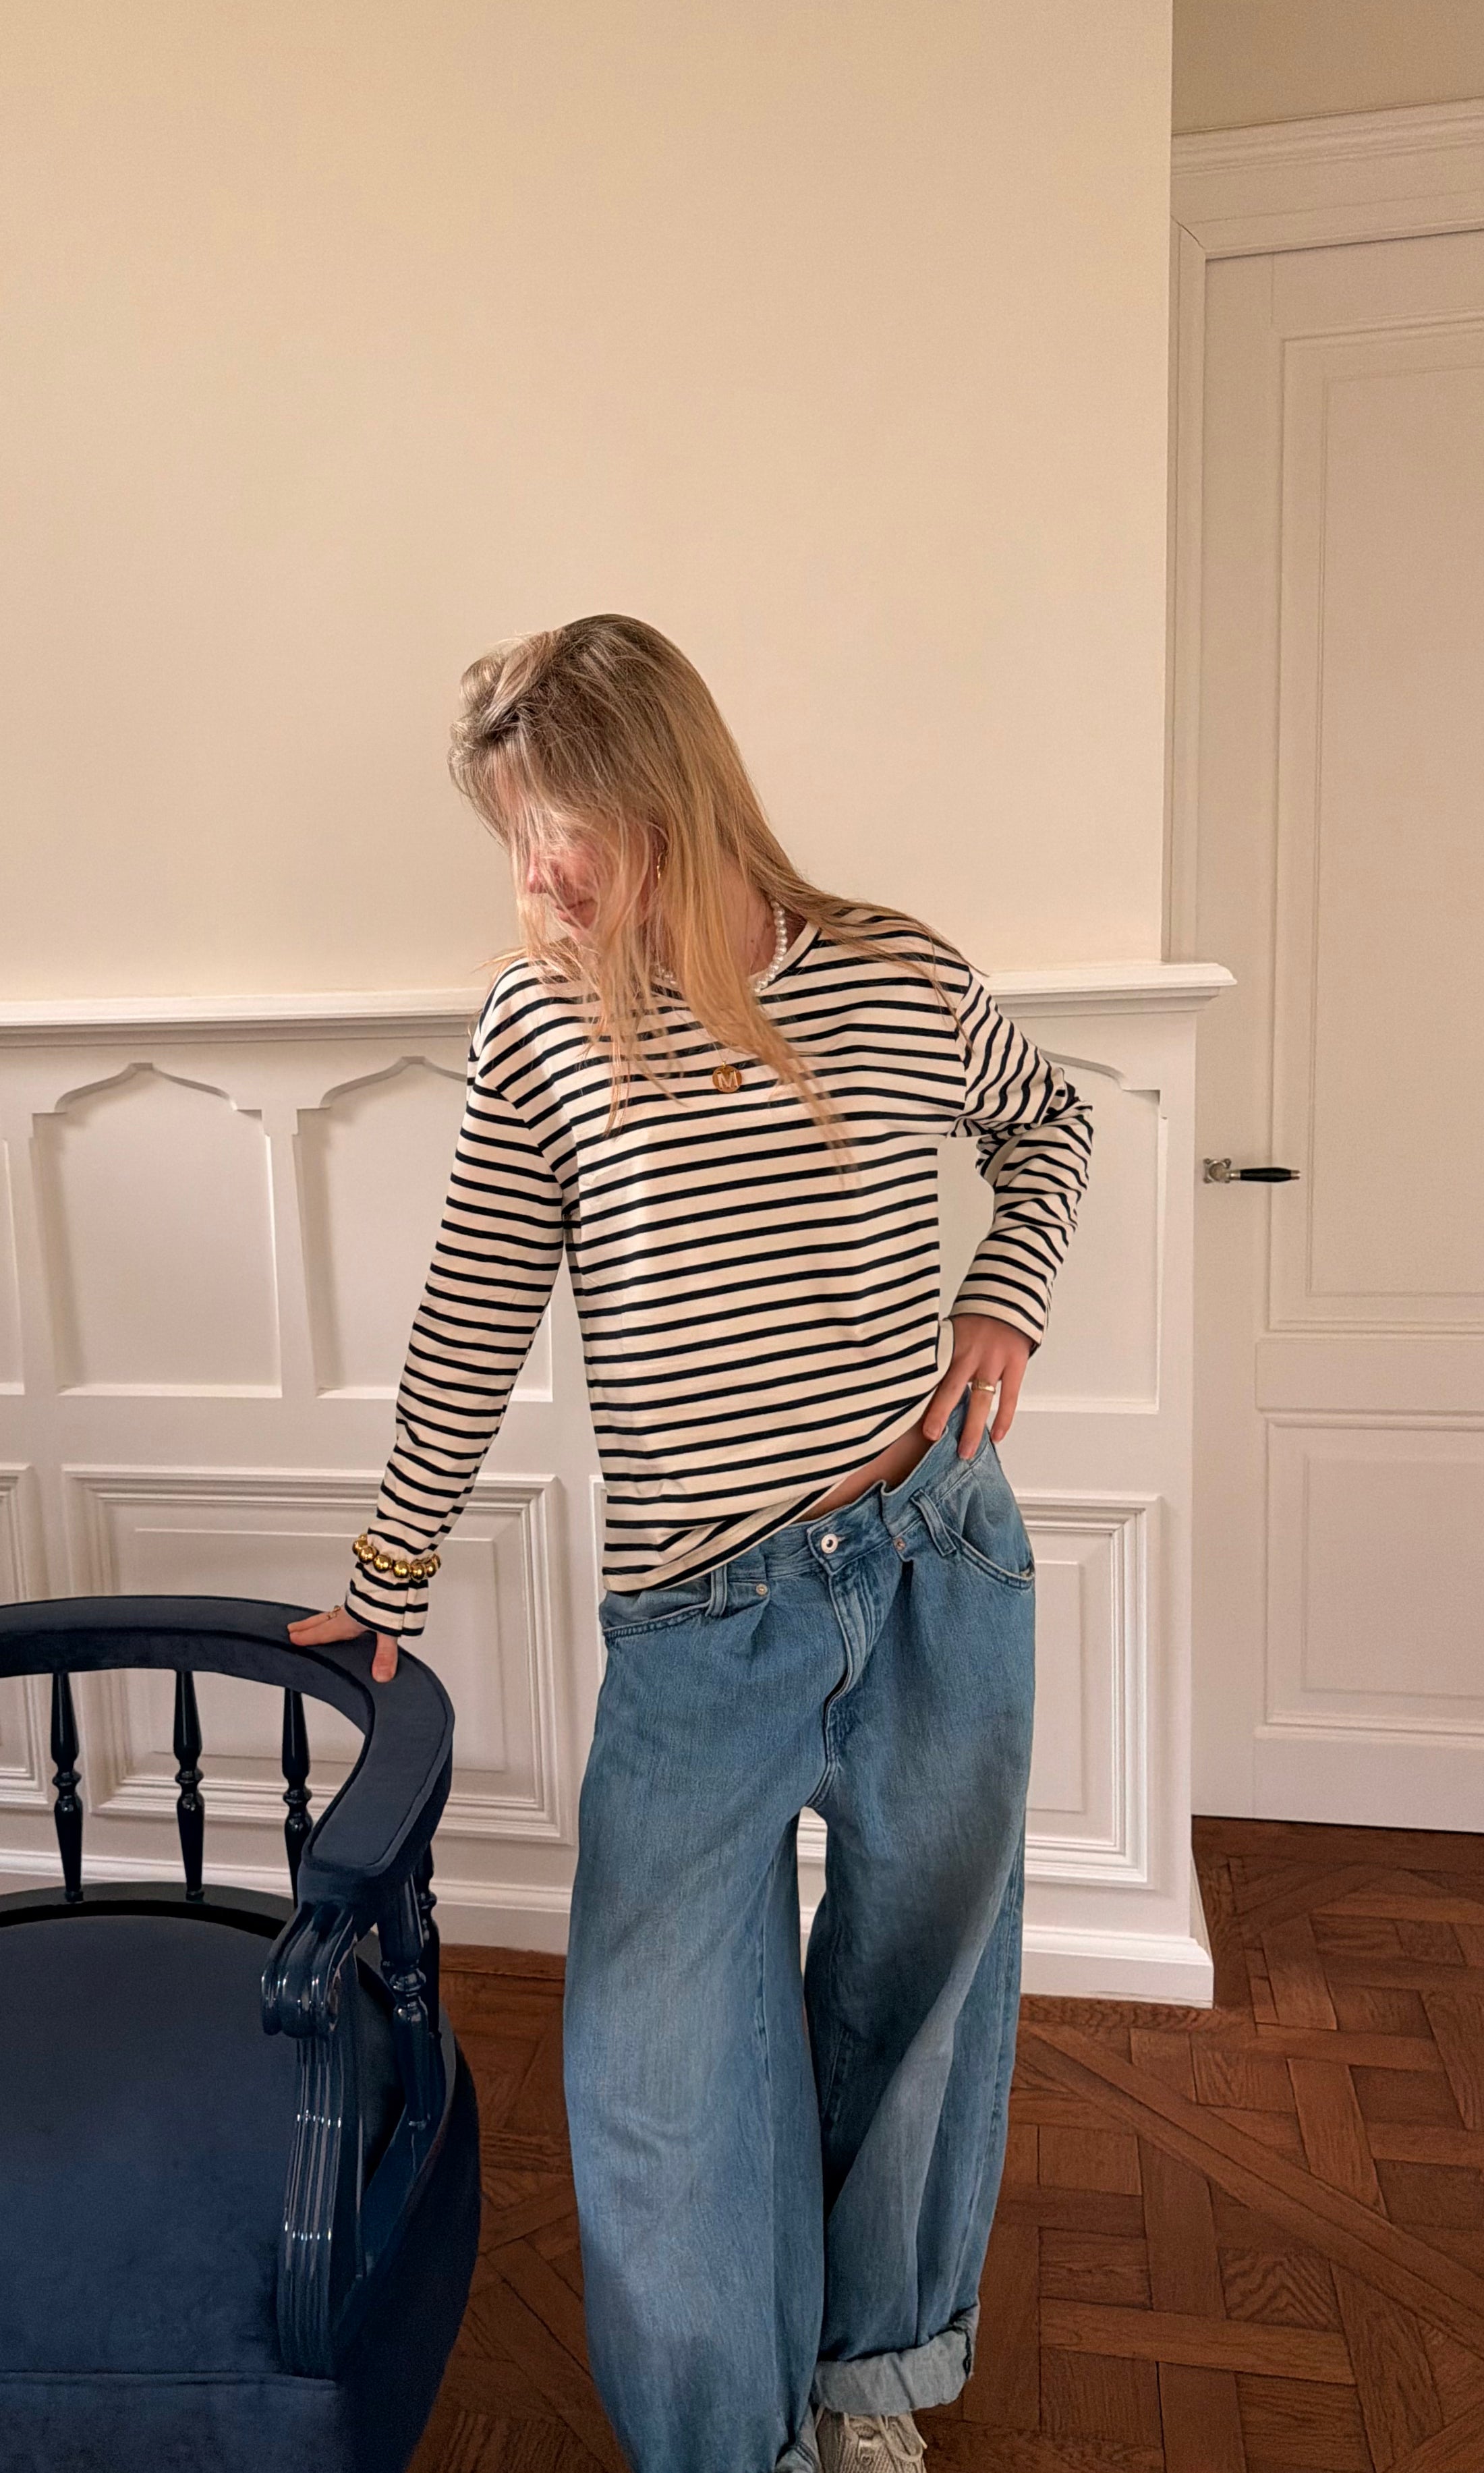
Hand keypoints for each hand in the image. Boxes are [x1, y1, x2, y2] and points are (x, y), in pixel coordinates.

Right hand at [286, 1603, 400, 1682]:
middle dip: (307, 1625)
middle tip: (292, 1628)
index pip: (325, 1632)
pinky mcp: (367, 1594)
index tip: (293, 1639)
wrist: (397, 1570)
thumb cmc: (392, 1597)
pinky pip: (346, 1605)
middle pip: (322, 1620)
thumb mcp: (387, 1630)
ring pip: (333, 1612)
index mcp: (349, 1621)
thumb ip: (385, 1654)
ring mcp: (357, 1602)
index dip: (309, 1637)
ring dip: (321, 1617)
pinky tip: (347, 1611)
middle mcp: (350, 1612)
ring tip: (313, 1621)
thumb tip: (381, 1676)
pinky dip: (339, 1610)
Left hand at [922, 1314, 1032, 1453]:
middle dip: (940, 1414)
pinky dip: (1003, 1419)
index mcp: (950, 1347)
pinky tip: (995, 1437)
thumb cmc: (975, 1320)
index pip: (932, 1376)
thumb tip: (915, 1381)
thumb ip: (938, 1356)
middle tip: (932, 1437)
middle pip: (951, 1388)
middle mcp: (969, 1355)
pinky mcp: (1015, 1365)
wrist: (1009, 1300)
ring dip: (972, 1428)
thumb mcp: (950, 1331)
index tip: (907, 1417)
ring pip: (981, 1400)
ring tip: (965, 1452)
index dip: (920, 1397)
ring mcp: (993, 1361)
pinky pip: (1009, 1398)